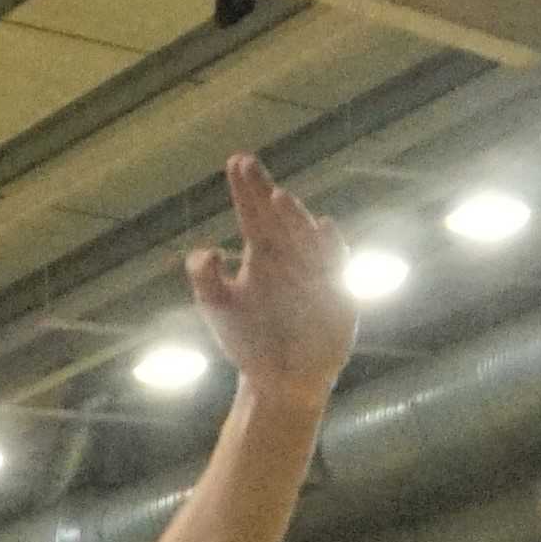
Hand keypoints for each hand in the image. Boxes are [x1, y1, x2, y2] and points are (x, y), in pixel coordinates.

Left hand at [188, 155, 353, 401]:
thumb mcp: (218, 307)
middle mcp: (290, 254)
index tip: (236, 161)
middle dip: (265, 192)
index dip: (246, 188)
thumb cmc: (249, 339)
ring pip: (305, 236)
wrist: (281, 380)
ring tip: (277, 198)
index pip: (253, 213)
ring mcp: (315, 271)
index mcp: (262, 252)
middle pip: (278, 217)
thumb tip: (210, 250)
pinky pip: (335, 266)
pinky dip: (331, 247)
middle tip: (249, 167)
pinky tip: (323, 227)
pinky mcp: (336, 292)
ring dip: (293, 217)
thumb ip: (204, 276)